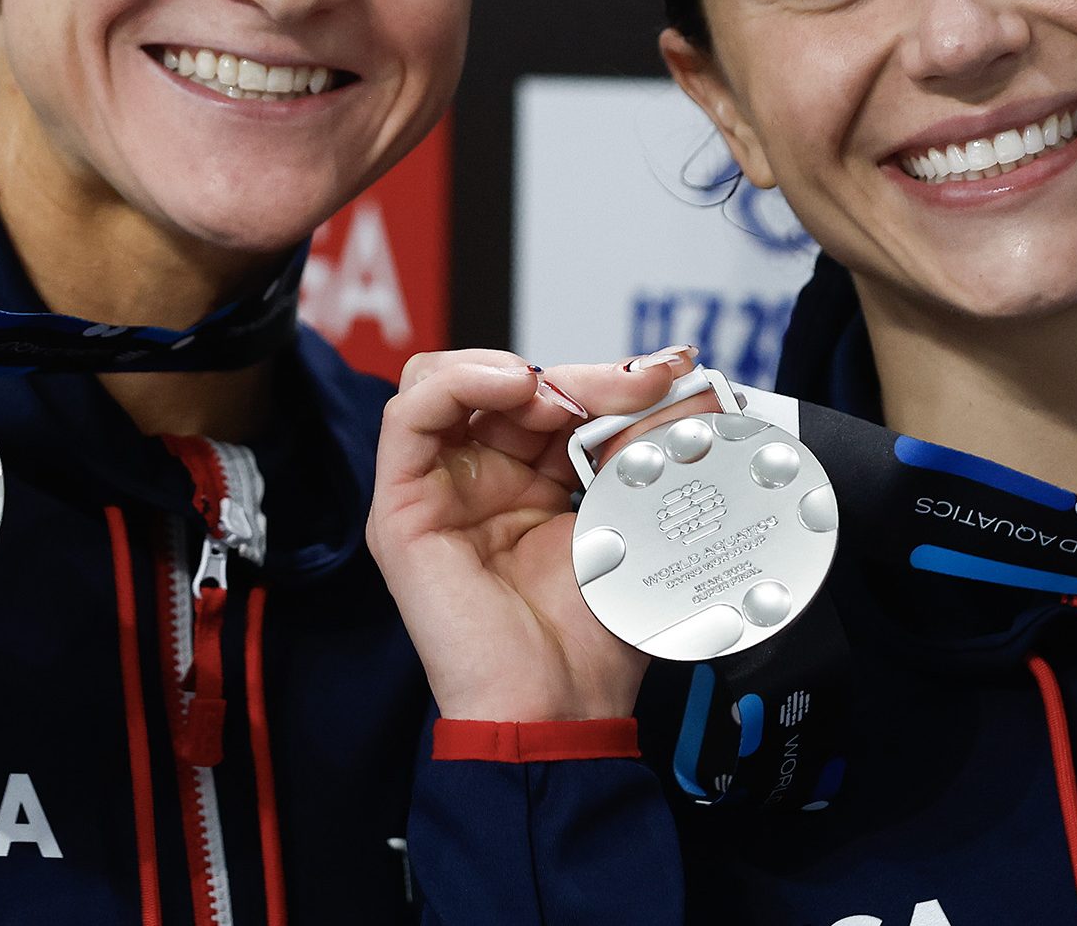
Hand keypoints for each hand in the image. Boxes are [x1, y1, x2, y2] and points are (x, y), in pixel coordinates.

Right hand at [366, 345, 699, 722]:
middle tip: (633, 386)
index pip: (555, 397)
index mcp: (534, 482)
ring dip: (511, 371)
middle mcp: (482, 480)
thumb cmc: (595, 636)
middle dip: (576, 375)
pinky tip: (515, 388)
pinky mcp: (401, 510)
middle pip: (507, 385)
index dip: (608, 378)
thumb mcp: (632, 519)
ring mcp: (438, 492)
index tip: (670, 373)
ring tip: (562, 397)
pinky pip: (408, 416)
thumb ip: (641, 447)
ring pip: (446, 382)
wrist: (562, 705)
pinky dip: (458, 382)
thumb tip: (675, 381)